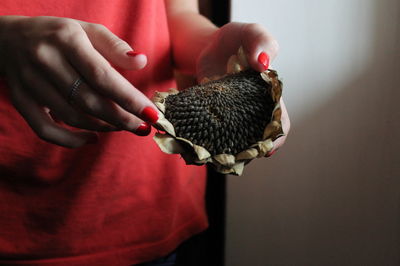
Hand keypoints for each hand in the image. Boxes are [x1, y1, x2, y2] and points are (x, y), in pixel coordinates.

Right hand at [0, 16, 158, 147]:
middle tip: (143, 127)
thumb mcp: (88, 30)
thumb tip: (141, 61)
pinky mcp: (21, 101)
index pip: (103, 76)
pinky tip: (93, 138)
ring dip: (104, 127)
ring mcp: (29, 83)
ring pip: (72, 117)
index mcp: (66, 40)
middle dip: (122, 118)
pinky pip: (45, 130)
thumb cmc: (60, 35)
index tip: (152, 114)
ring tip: (124, 126)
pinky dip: (71, 140)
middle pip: (89, 101)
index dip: (129, 99)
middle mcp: (45, 61)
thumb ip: (114, 46)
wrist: (10, 38)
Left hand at [196, 22, 289, 153]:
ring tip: (214, 157)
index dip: (277, 138)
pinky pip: (213, 134)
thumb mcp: (251, 33)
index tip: (267, 149)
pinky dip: (207, 142)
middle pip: (256, 140)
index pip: (279, 122)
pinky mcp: (213, 117)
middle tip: (234, 158)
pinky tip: (198, 147)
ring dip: (226, 152)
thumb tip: (263, 64)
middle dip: (248, 152)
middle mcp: (252, 111)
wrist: (209, 46)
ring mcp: (232, 117)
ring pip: (234, 142)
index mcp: (269, 96)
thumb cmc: (237, 40)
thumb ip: (261, 42)